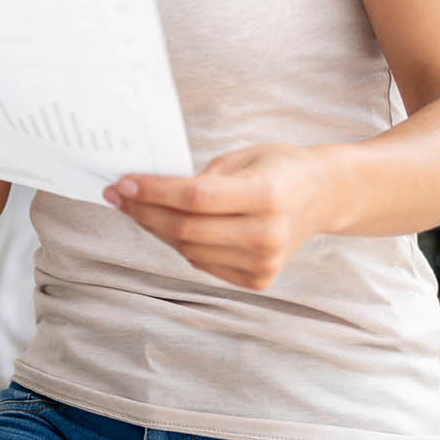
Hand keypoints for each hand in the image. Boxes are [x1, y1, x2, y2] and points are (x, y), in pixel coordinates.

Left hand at [102, 143, 339, 291]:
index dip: (153, 192)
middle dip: (144, 211)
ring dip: (156, 228)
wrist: (321, 196)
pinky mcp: (259, 280)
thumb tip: (148, 191)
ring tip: (137, 207)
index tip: (123, 183)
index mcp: (266, 196)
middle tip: (118, 195)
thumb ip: (201, 179)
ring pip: (188, 250)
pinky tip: (168, 226)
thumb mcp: (242, 159)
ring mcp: (265, 263)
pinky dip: (180, 245)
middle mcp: (267, 234)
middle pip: (186, 229)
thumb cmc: (279, 169)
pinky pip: (202, 263)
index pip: (195, 198)